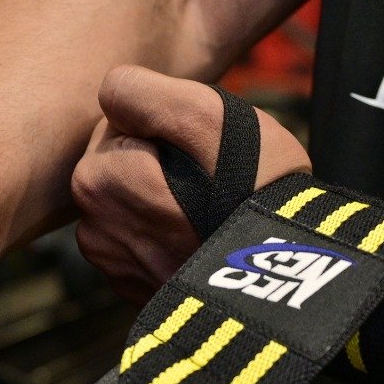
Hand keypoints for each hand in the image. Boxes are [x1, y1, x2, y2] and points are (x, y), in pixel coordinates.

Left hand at [70, 65, 311, 301]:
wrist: (292, 280)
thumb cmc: (252, 190)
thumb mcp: (206, 116)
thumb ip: (143, 92)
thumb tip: (109, 93)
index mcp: (97, 179)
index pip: (121, 118)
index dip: (166, 123)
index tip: (202, 149)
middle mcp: (91, 227)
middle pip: (121, 158)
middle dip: (158, 158)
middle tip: (211, 178)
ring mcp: (113, 266)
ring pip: (131, 196)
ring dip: (161, 194)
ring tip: (210, 209)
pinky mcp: (135, 291)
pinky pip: (143, 236)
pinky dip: (167, 231)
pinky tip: (204, 237)